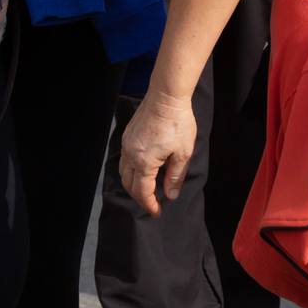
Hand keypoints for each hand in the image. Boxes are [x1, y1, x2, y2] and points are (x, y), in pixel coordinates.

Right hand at [118, 88, 197, 216]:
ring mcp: (126, 144)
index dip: (150, 205)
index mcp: (144, 162)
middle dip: (140, 198)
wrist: (166, 96)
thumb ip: (175, 177)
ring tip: (147, 189)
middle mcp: (131, 154)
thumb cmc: (177, 123)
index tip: (157, 212)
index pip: (142, 192)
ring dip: (133, 184)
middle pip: (128, 185)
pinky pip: (124, 159)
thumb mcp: (183, 153)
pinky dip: (131, 170)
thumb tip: (170, 195)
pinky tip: (143, 170)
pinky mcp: (127, 136)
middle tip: (153, 203)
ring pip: (124, 172)